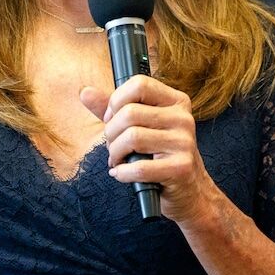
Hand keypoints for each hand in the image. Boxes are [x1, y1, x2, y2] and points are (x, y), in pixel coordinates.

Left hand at [79, 76, 215, 223]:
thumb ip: (113, 108)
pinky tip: (121, 174)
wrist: (188, 190)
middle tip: (113, 147)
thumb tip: (85, 92)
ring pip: (132, 138)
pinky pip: (139, 167)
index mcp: (175, 101)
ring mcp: (184, 143)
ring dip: (115, 153)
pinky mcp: (181, 168)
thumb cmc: (159, 154)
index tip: (111, 118)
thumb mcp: (139, 126)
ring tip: (118, 160)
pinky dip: (122, 173)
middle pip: (130, 113)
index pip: (139, 84)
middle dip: (111, 133)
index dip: (116, 101)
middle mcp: (183, 118)